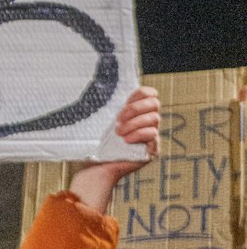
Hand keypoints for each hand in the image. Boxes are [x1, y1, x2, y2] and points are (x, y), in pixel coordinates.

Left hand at [68, 85, 160, 213]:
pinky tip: (126, 141)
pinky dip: (139, 134)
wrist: (94, 168)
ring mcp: (151, 136)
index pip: (149, 93)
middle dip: (135, 109)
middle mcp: (145, 121)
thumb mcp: (101, 120)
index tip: (123, 102)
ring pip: (155, 118)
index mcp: (135, 111)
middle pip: (154, 103)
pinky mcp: (152, 149)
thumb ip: (110, 104)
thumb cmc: (94, 145)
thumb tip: (104, 79)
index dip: (140, 94)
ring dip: (134, 123)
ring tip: (118, 133)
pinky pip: (153, 135)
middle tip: (117, 120)